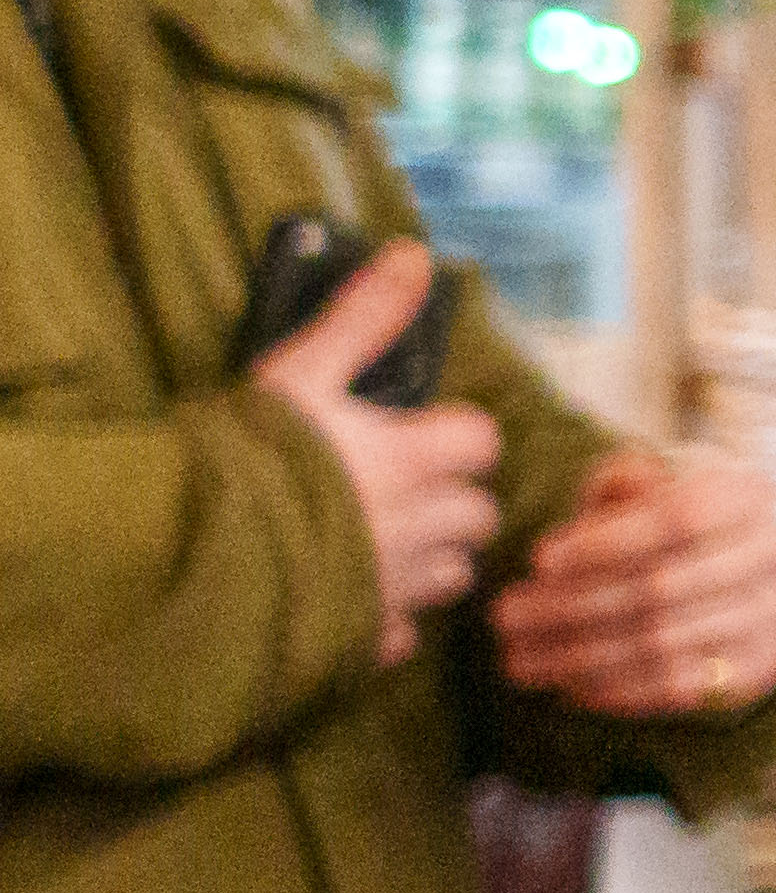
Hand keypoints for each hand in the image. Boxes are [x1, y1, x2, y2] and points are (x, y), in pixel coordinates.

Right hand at [245, 246, 499, 632]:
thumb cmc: (238, 455)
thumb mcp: (300, 371)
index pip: (483, 443)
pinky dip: (385, 617)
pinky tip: (346, 594)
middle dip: (448, 502)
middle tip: (390, 488)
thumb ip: (363, 318)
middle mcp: (418, 527)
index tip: (415, 435)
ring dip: (426, 558)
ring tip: (372, 539)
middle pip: (478, 515)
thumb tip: (413, 256)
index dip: (454, 438)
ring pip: (451, 576)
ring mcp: (393, 586)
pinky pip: (401, 633)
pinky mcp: (360, 636)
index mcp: (413, 462)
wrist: (175, 547)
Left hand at [490, 449, 775, 725]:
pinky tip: (565, 684)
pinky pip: (677, 686)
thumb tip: (576, 540)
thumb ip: (610, 489)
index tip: (538, 560)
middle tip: (506, 617)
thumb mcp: (637, 486)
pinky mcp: (761, 664)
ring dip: (578, 655)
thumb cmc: (659, 517)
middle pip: (663, 586)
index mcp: (746, 492)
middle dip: (573, 606)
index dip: (605, 542)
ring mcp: (772, 612)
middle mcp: (772, 551)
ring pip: (661, 641)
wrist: (730, 571)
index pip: (678, 517)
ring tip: (517, 658)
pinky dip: (613, 688)